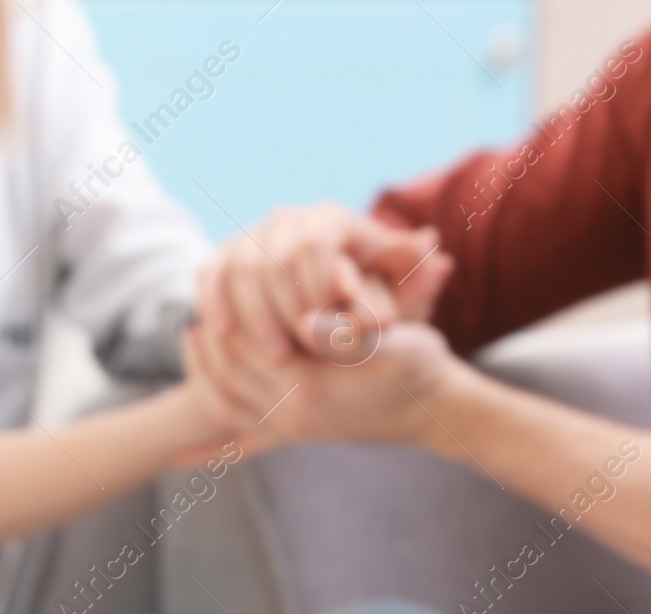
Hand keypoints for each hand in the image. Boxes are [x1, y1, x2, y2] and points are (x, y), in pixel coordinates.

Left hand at [187, 320, 473, 446]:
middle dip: (206, 351)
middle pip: (229, 380)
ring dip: (204, 379)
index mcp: (311, 388)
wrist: (434, 410)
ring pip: (228, 407)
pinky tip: (181, 449)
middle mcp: (295, 416)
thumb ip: (350, 330)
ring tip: (194, 344)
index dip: (226, 321)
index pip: (247, 350)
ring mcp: (293, 431)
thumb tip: (309, 322)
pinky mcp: (295, 439)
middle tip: (190, 320)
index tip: (211, 298)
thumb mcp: (394, 338)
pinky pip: (242, 445)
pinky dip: (208, 449)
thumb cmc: (417, 363)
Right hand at [195, 203, 452, 360]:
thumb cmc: (371, 307)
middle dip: (286, 307)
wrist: (325, 310)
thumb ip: (417, 281)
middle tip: (299, 351)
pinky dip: (216, 305)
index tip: (330, 325)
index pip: (317, 242)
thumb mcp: (400, 297)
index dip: (320, 284)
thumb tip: (439, 261)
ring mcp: (249, 237)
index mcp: (332, 219)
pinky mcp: (222, 260)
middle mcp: (286, 219)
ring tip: (274, 356)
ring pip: (238, 267)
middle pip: (273, 255)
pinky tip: (224, 337)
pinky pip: (210, 277)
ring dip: (253, 315)